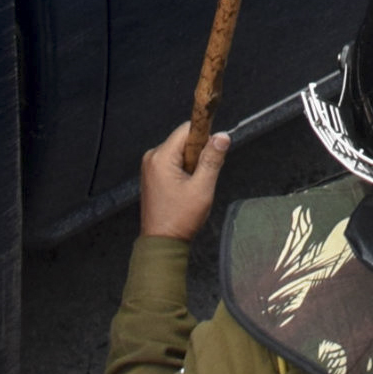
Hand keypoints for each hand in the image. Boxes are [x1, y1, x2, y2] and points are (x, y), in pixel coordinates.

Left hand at [139, 127, 228, 243]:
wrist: (162, 243)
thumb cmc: (180, 219)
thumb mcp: (202, 188)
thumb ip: (212, 159)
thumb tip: (223, 136)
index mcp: (161, 157)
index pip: (187, 130)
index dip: (204, 137)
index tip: (213, 153)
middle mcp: (152, 158)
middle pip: (183, 140)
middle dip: (198, 154)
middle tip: (201, 178)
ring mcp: (150, 167)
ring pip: (179, 152)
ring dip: (191, 164)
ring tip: (192, 187)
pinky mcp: (152, 175)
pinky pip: (172, 162)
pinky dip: (183, 171)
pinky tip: (185, 189)